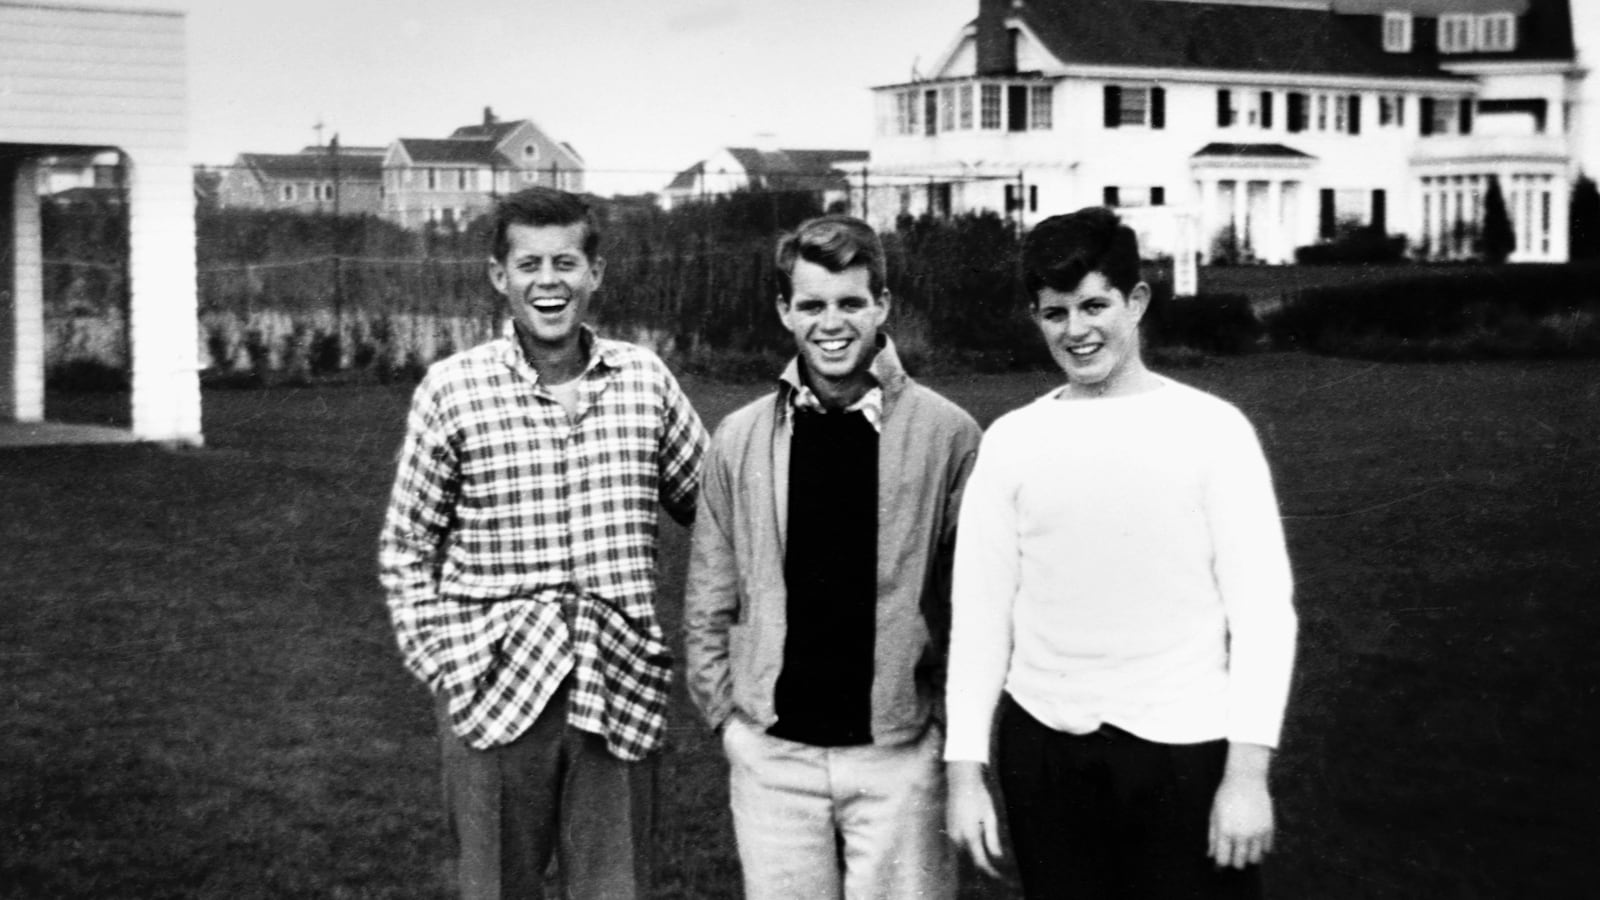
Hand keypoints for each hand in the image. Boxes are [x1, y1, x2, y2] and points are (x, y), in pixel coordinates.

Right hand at [946, 761, 1004, 878]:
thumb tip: (997, 857)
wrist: (961, 781)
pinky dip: (966, 850)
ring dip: (972, 858)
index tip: (998, 876)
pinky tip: (974, 845)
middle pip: (970, 860)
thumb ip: (992, 838)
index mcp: (970, 835)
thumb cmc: (979, 797)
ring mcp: (951, 833)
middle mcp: (957, 837)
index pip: (979, 861)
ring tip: (984, 858)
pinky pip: (957, 846)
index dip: (989, 871)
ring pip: (962, 854)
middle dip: (981, 866)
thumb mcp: (990, 817)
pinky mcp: (948, 829)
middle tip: (995, 869)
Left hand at [1207, 743, 1274, 868]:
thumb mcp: (1214, 814)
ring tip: (1244, 848)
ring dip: (1248, 857)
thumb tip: (1210, 856)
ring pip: (1255, 859)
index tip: (1220, 862)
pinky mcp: (1269, 828)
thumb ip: (1213, 837)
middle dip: (1234, 861)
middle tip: (1232, 854)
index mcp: (1225, 831)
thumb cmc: (1225, 796)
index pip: (1223, 860)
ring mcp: (1257, 833)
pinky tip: (1254, 840)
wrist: (1246, 778)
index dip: (1220, 864)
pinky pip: (1266, 849)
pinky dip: (1260, 848)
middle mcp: (1242, 835)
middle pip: (1239, 864)